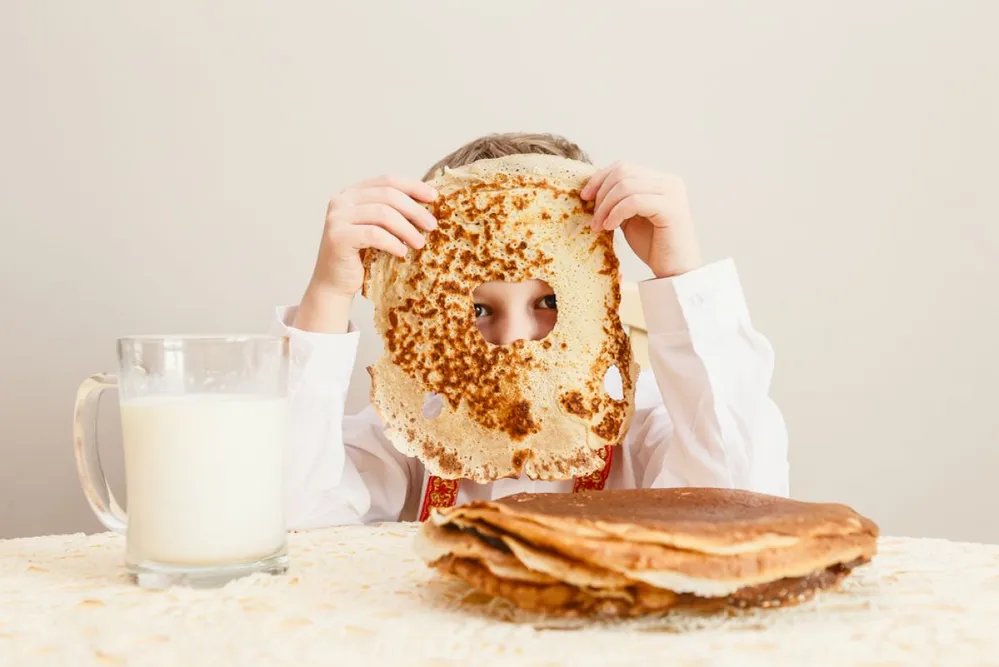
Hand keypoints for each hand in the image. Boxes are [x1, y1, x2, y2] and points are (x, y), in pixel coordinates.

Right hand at [294, 175, 437, 332]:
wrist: (335, 285)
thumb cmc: (361, 258)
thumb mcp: (379, 229)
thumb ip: (393, 213)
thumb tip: (430, 203)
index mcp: (353, 193)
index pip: (388, 180)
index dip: (414, 186)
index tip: (434, 198)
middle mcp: (341, 200)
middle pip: (388, 195)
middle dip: (414, 210)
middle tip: (432, 226)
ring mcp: (337, 218)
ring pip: (382, 214)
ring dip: (406, 228)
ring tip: (420, 243)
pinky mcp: (337, 237)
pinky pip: (373, 234)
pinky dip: (392, 242)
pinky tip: (402, 252)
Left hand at [581, 162, 701, 278]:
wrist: (674, 271)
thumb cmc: (653, 246)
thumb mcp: (629, 217)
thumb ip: (617, 200)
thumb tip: (591, 189)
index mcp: (660, 180)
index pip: (623, 167)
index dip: (600, 179)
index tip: (585, 197)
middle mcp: (669, 182)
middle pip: (623, 173)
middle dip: (601, 194)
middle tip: (593, 219)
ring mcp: (672, 193)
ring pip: (626, 186)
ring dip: (606, 207)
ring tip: (599, 226)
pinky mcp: (671, 208)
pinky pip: (634, 201)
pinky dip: (616, 213)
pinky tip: (610, 227)